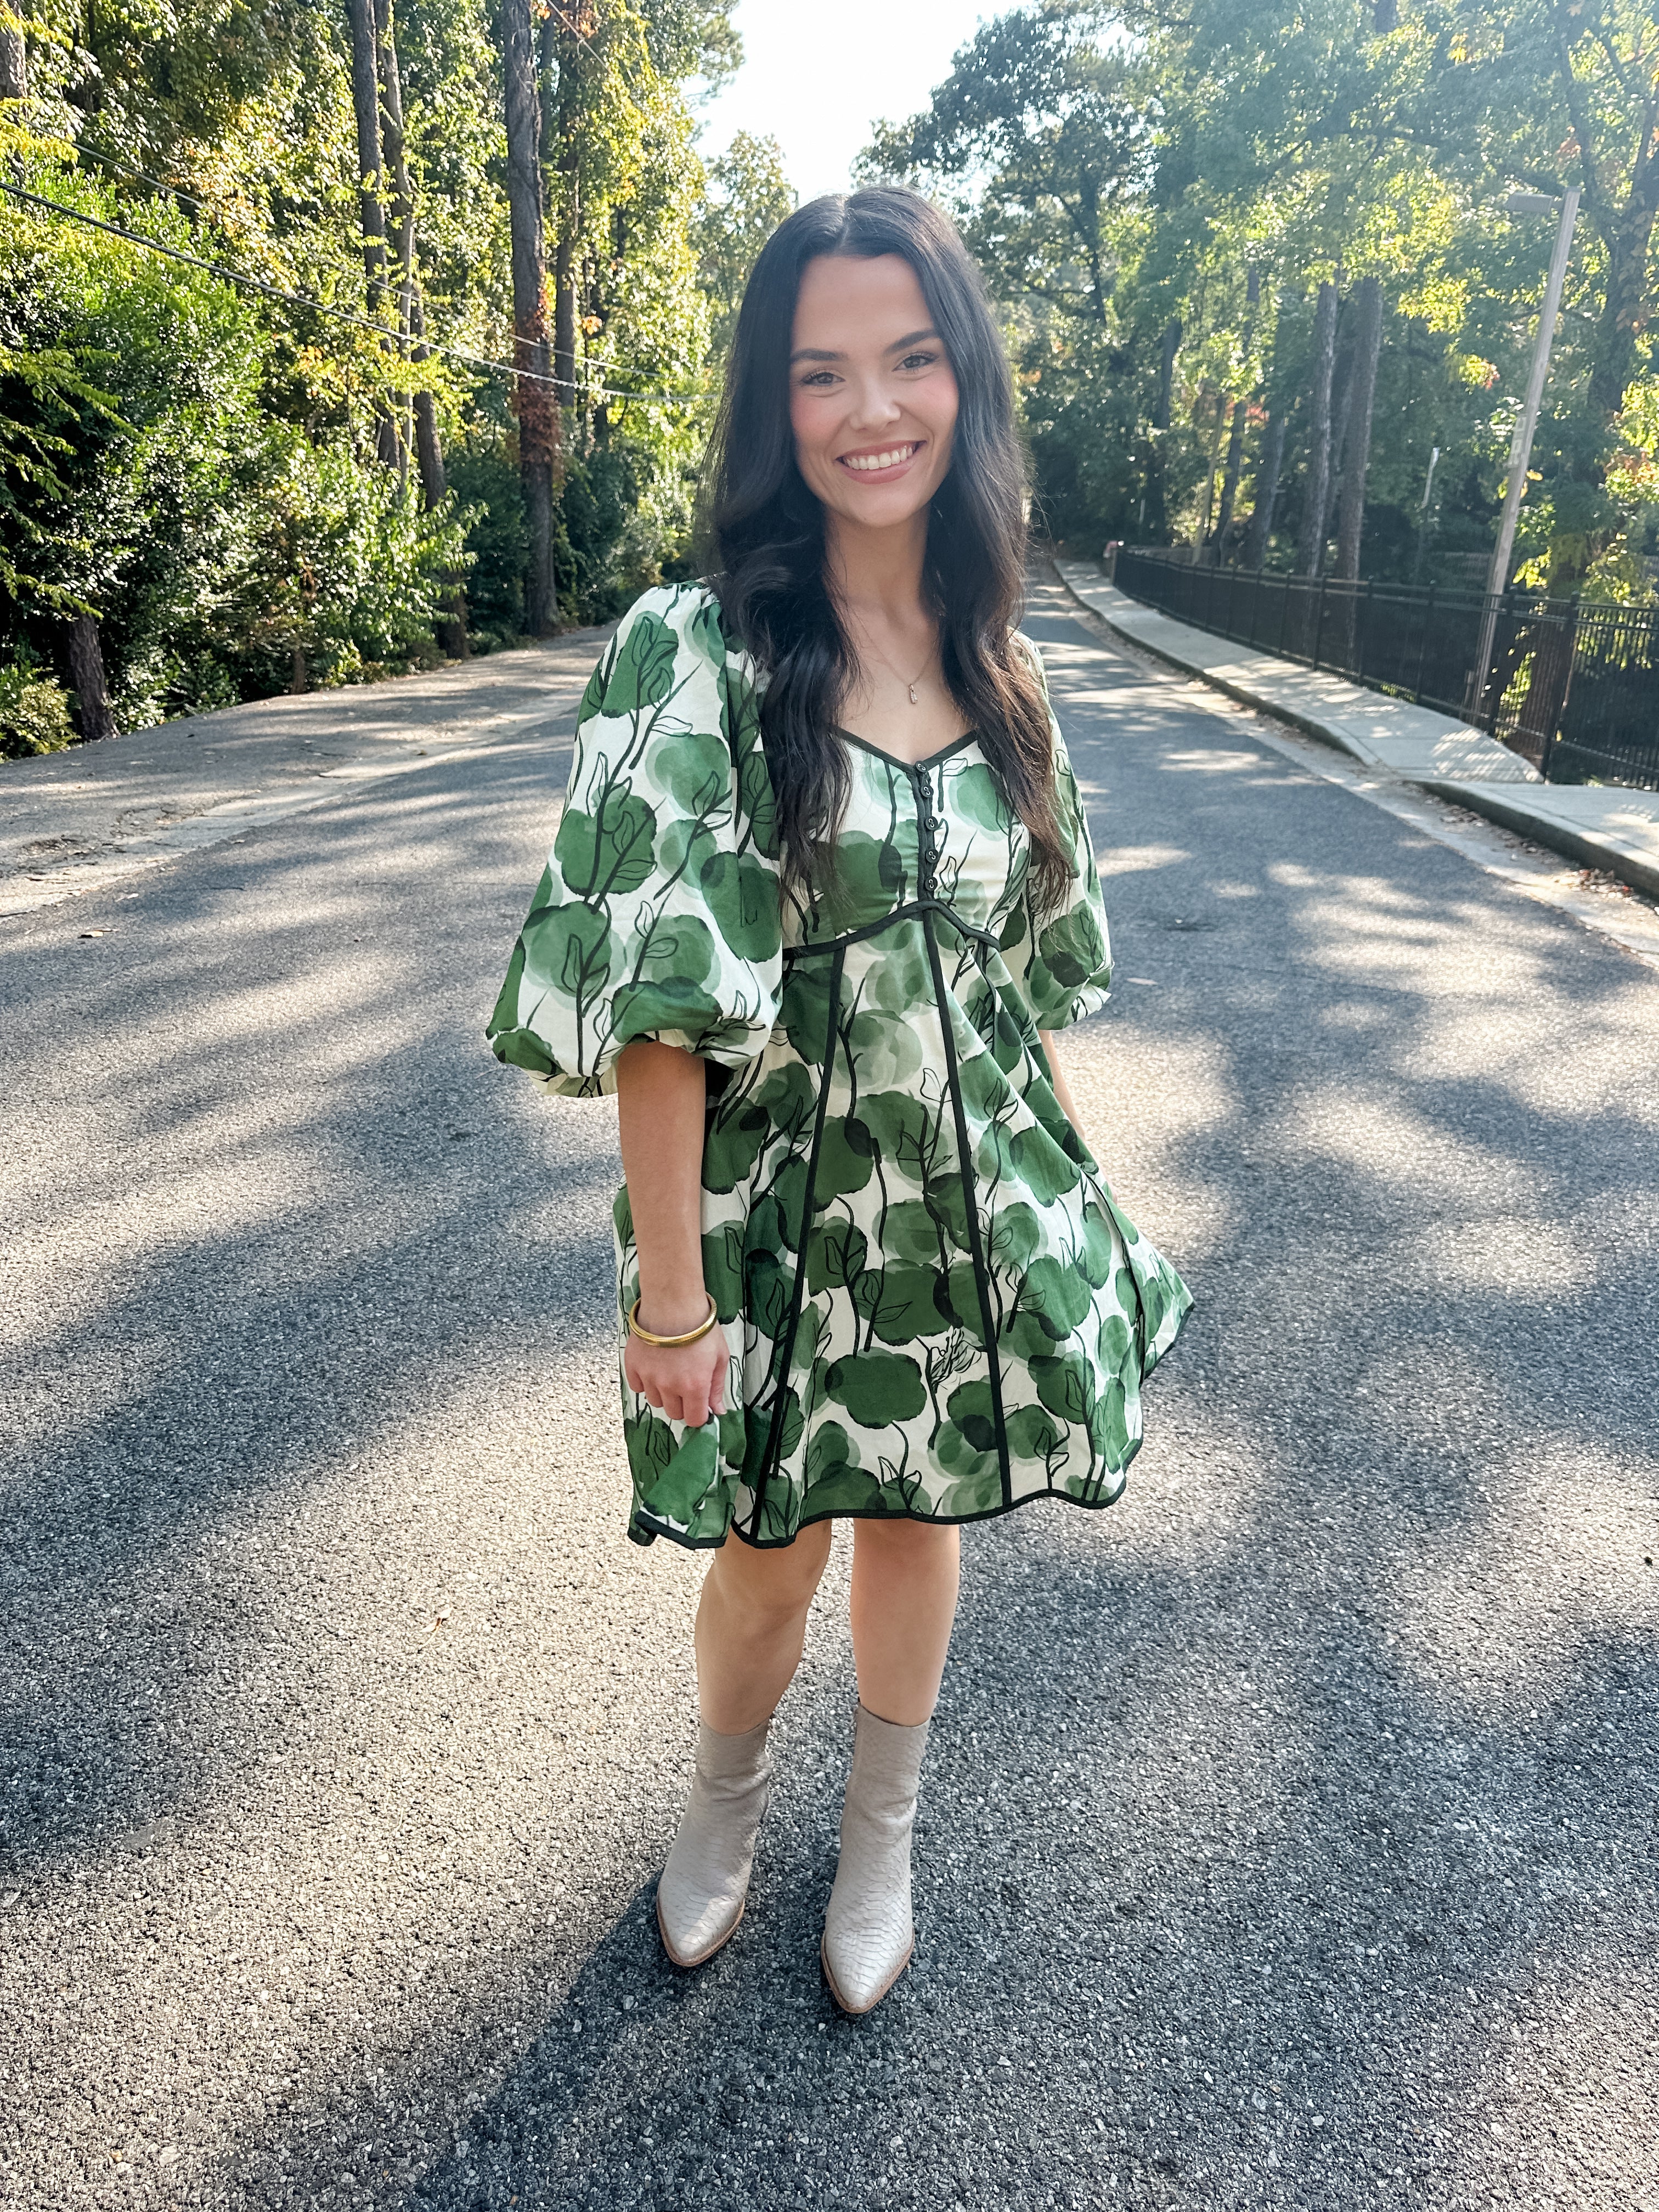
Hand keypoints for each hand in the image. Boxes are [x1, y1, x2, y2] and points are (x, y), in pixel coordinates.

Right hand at [624, 1295, 729, 1428]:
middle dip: (682, 1404)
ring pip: (655, 1401)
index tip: (699, 1403)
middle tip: (685, 1384)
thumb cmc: (701, 1328)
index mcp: (695, 1387)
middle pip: (674, 1414)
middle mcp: (670, 1387)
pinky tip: (654, 1367)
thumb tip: (718, 1411)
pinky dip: (645, 1382)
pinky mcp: (633, 1367)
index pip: (694, 1420)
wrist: (673, 1304)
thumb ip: (717, 1387)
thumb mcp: (719, 1356)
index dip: (698, 1414)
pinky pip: (637, 1387)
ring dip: (663, 1393)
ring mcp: (649, 1378)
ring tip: (669, 1371)